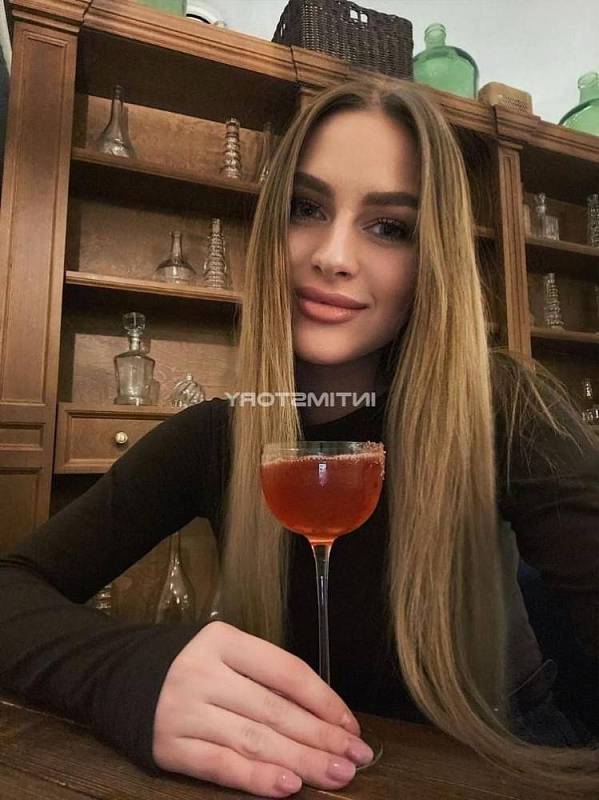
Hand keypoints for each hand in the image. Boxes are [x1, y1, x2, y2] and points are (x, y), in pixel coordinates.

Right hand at [152, 621, 373, 796]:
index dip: (324, 700)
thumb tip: (321, 713)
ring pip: (254, 740)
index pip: (287, 672)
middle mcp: (205, 673)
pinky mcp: (169, 747)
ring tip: (335, 775)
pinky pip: (220, 765)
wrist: (115, 673)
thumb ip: (263, 675)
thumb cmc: (186, 663)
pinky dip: (255, 778)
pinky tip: (287, 787)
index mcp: (224, 641)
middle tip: (356, 758)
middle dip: (321, 737)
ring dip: (301, 761)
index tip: (350, 725)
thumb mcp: (223, 651)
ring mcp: (185, 711)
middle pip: (275, 710)